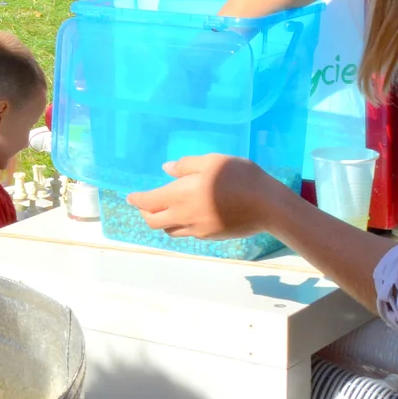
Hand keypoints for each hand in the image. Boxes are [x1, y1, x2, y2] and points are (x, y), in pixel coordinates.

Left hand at [127, 154, 293, 241]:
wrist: (267, 206)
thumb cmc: (239, 177)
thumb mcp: (212, 162)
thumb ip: (185, 166)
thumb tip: (166, 170)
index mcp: (180, 195)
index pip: (148, 202)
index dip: (136, 200)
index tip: (130, 197)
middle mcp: (183, 216)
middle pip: (153, 221)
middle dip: (145, 213)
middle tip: (145, 204)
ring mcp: (197, 229)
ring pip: (169, 230)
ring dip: (162, 221)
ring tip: (165, 210)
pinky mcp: (210, 236)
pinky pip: (187, 233)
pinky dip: (180, 225)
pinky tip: (188, 216)